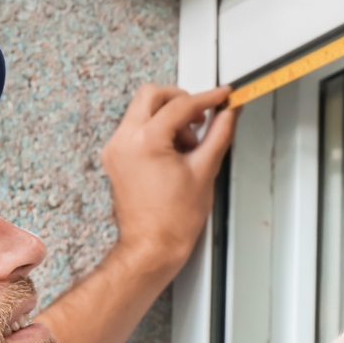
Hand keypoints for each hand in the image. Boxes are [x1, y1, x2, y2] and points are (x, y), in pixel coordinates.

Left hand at [99, 84, 237, 274]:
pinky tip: (175, 151)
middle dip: (180, 100)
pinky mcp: (115, 158)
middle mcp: (124, 141)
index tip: (222, 95)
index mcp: (145, 142)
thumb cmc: (173, 221)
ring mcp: (116, 149)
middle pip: (152, 95)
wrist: (152, 247)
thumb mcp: (204, 170)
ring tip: (188, 144)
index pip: (180, 105)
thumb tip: (229, 113)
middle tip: (201, 116)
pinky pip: (136, 128)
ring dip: (168, 116)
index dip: (207, 97)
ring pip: (142, 109)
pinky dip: (157, 129)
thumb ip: (219, 134)